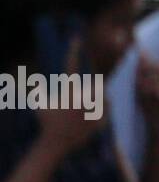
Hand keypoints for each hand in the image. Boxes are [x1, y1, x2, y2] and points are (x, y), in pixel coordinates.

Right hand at [36, 37, 106, 157]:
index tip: (76, 37)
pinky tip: (90, 120)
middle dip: (93, 90)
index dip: (72, 51)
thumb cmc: (47, 123)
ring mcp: (92, 108)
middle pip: (96, 84)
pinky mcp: (101, 119)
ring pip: (105, 96)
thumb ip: (36, 92)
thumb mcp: (40, 106)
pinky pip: (107, 110)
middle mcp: (80, 97)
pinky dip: (102, 113)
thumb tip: (26, 81)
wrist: (56, 144)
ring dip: (99, 101)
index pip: (69, 67)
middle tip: (84, 101)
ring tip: (86, 112)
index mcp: (66, 91)